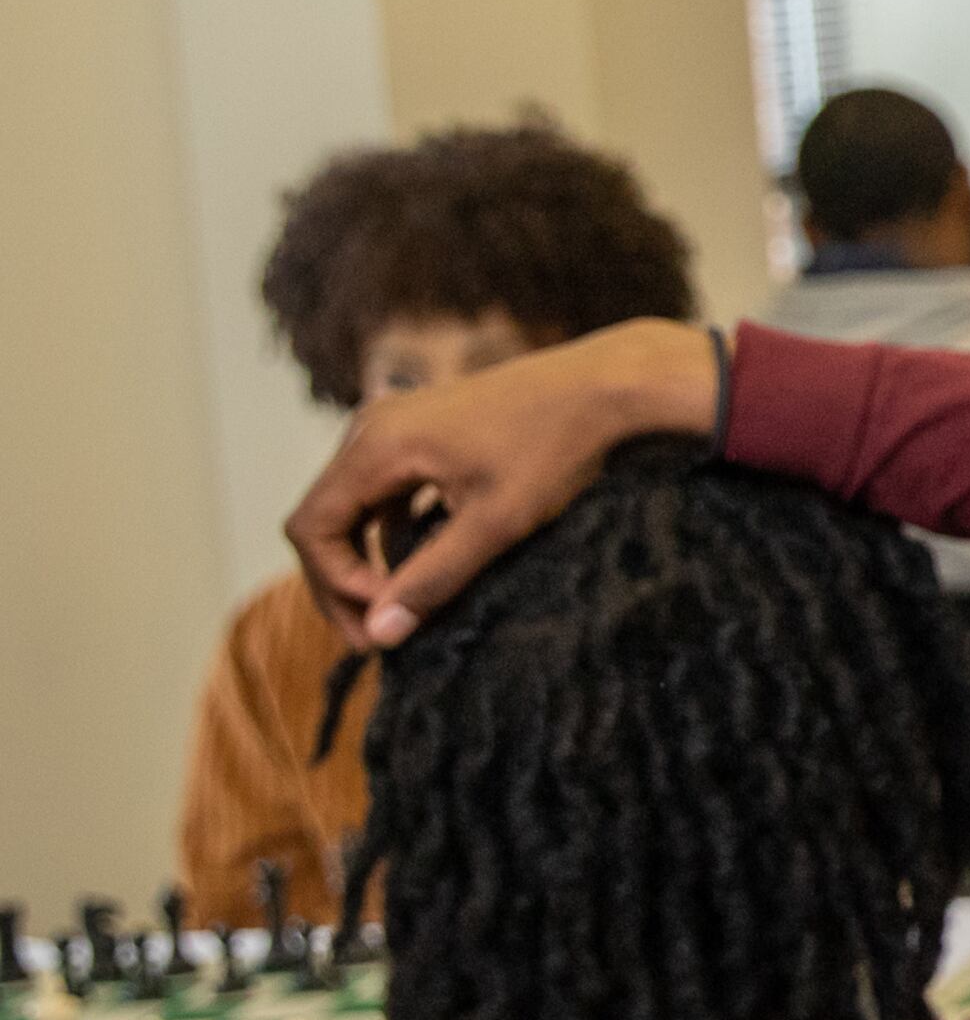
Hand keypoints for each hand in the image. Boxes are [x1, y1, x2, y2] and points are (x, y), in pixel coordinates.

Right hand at [287, 320, 720, 648]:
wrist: (608, 384)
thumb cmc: (556, 448)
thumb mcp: (495, 524)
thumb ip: (432, 578)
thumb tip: (381, 632)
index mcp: (378, 445)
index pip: (311, 529)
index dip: (334, 586)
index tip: (383, 625)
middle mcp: (374, 426)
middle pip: (325, 517)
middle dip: (345, 580)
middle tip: (381, 635)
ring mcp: (398, 421)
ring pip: (357, 503)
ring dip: (369, 556)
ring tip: (403, 606)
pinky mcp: (426, 427)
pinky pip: (388, 487)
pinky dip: (395, 529)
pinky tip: (430, 561)